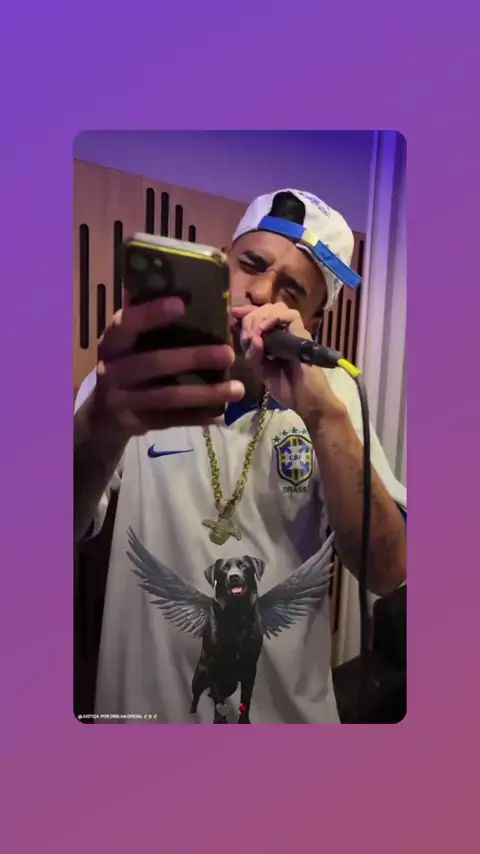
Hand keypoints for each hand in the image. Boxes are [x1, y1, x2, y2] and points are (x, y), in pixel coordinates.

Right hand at [90, 297, 243, 440]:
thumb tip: (177, 281)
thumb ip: (145, 321)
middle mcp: (112, 370)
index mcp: (111, 343)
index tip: (181, 303)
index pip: (126, 324)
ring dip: (206, 393)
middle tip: (229, 354)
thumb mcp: (126, 344)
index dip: (151, 314)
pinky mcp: (135, 424)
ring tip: (238, 389)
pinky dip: (198, 417)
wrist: (102, 417)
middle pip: (153, 364)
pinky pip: (172, 420)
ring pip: (167, 397)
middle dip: (193, 358)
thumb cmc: (125, 366)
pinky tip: (222, 414)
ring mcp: (122, 400)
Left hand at [231, 303, 344, 424]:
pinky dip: (274, 318)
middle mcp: (284, 332)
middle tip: (246, 336)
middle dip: (250, 318)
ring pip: (277, 308)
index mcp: (274, 338)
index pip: (260, 315)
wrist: (307, 402)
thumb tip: (253, 337)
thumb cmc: (287, 388)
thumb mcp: (262, 371)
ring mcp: (294, 332)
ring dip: (260, 317)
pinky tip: (264, 331)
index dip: (246, 312)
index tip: (233, 314)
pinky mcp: (303, 335)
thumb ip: (253, 355)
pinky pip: (290, 315)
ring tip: (255, 334)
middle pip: (266, 309)